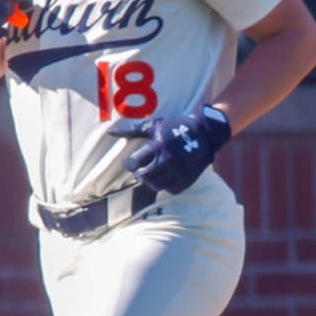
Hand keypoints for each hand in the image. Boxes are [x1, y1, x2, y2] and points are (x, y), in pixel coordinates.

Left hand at [108, 104, 231, 194]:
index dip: (130, 163)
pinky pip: (169, 189)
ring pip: (155, 186)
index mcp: (157, 147)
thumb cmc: (175, 127)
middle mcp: (167, 161)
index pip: (134, 163)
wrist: (205, 134)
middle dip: (139, 173)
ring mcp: (177, 172)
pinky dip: (165, 185)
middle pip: (143, 177)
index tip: (132, 161)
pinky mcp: (186, 180)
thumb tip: (110, 132)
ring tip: (153, 173)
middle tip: (141, 169)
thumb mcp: (154, 126)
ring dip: (150, 181)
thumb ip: (132, 131)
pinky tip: (166, 176)